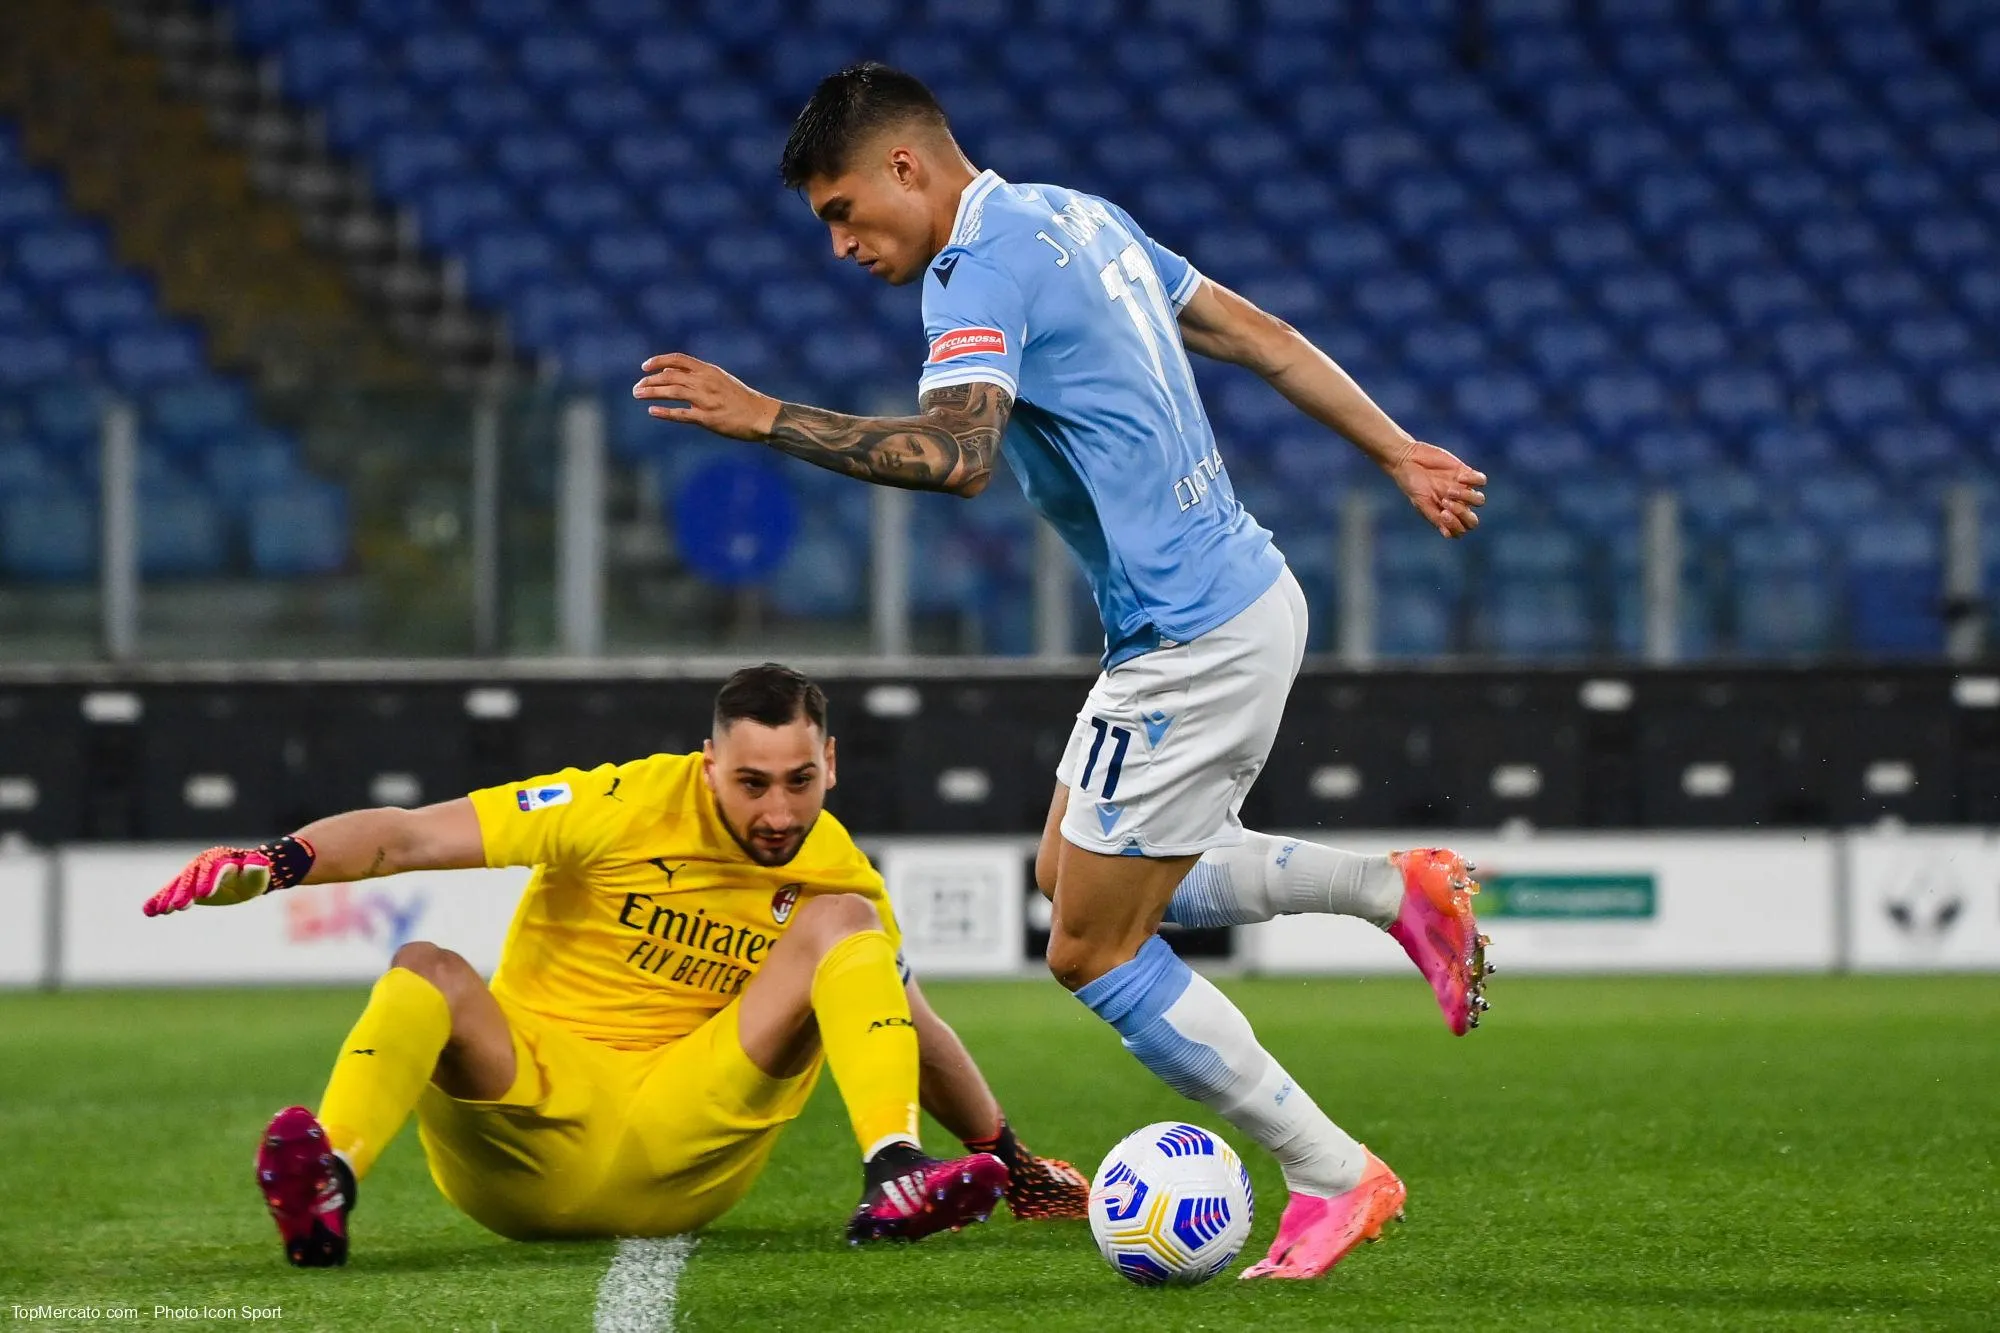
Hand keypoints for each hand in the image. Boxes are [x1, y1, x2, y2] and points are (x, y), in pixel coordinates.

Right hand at [143, 846, 273, 915]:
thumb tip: (256, 862)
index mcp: (221, 859)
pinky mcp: (186, 885)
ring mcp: (192, 874)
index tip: (203, 895)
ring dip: (167, 897)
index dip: (207, 880)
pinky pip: (170, 891)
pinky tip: (148, 911)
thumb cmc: (255, 876)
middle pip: (191, 876)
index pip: (213, 868)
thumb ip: (256, 868)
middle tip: (178, 906)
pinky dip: (160, 899)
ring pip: (177, 884)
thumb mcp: (259, 873)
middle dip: (184, 891)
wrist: (246, 877)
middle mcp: (203, 864)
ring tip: (157, 911)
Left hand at [632, 353, 780, 441]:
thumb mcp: (721, 379)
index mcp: (709, 371)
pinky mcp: (707, 418)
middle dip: (649, 380)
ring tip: (637, 394)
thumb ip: (698, 375)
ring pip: (672, 391)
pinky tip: (652, 411)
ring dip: (651, 392)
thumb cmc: (741, 399)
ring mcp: (706, 400)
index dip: (658, 361)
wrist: (761, 415)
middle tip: (637, 387)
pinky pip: (681, 414)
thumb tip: (671, 372)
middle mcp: (705, 382)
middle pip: (670, 376)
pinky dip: (665, 412)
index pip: (678, 359)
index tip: (644, 367)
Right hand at [1389, 441, 1485, 537]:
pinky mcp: (1466, 473)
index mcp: (1445, 515)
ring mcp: (1463, 489)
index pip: (1461, 529)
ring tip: (1450, 489)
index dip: (1456, 526)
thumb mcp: (1420, 503)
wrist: (1409, 459)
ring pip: (1480, 500)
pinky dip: (1473, 480)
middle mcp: (1457, 504)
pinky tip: (1459, 477)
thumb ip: (1434, 518)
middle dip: (1463, 514)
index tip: (1442, 513)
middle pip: (1472, 519)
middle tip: (1447, 502)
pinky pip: (1482, 481)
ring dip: (1467, 497)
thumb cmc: (1412, 484)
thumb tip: (1448, 535)